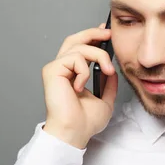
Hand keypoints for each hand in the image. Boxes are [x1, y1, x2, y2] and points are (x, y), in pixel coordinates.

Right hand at [42, 23, 117, 147]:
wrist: (75, 132)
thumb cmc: (85, 122)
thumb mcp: (105, 99)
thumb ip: (108, 84)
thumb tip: (112, 69)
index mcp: (73, 73)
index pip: (80, 47)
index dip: (93, 36)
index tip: (107, 33)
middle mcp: (63, 68)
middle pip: (75, 39)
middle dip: (93, 32)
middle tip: (108, 33)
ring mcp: (56, 69)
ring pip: (79, 47)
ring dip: (99, 55)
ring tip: (108, 71)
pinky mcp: (52, 71)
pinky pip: (74, 59)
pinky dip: (84, 71)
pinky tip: (81, 86)